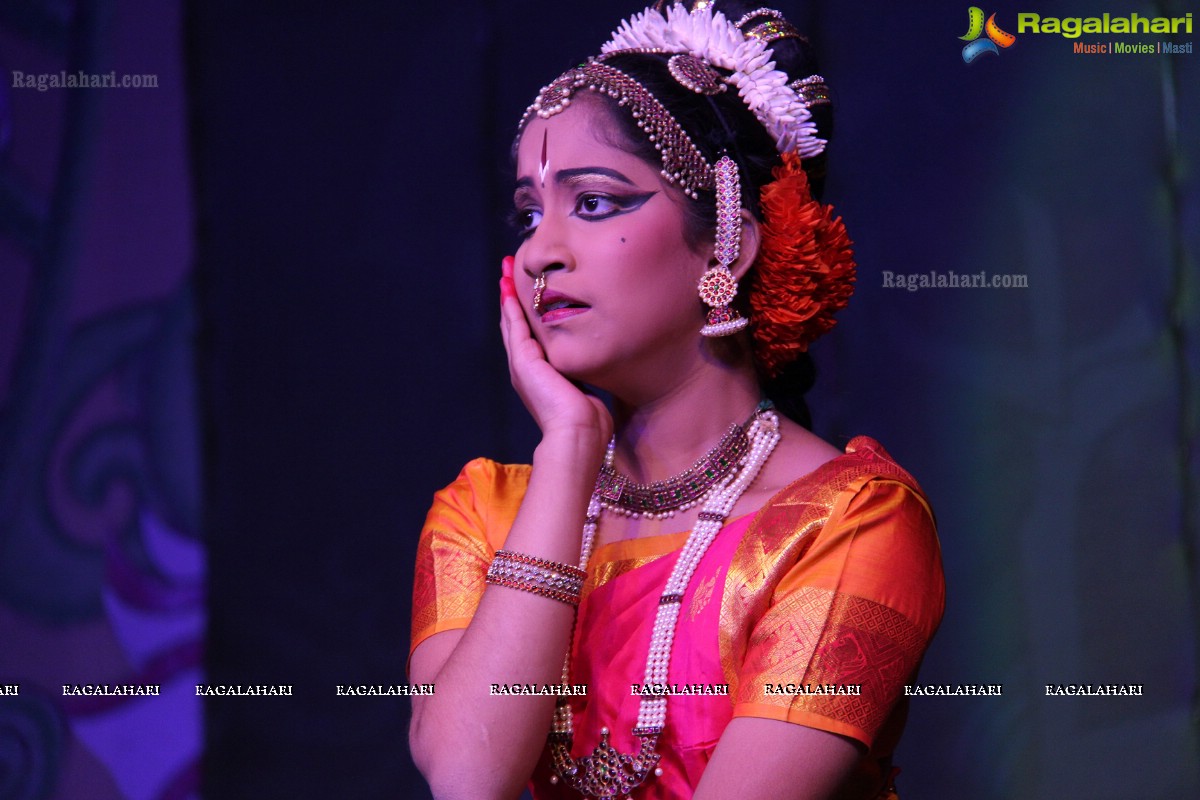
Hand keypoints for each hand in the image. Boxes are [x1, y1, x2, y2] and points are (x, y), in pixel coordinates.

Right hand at [499, 257, 611, 453]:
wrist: (579, 436)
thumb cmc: (588, 424)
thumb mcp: (584, 392)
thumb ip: (581, 378)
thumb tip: (592, 372)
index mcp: (539, 377)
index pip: (528, 338)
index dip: (524, 314)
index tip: (524, 291)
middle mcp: (525, 370)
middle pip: (514, 326)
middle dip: (511, 298)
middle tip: (507, 271)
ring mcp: (522, 366)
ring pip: (511, 323)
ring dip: (508, 295)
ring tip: (505, 270)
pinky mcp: (524, 362)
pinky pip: (515, 327)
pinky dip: (511, 306)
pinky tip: (510, 288)